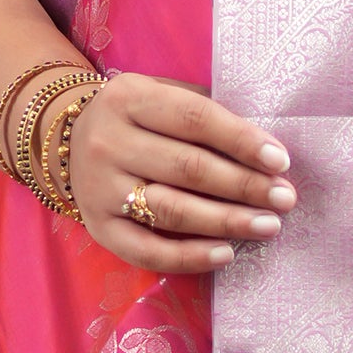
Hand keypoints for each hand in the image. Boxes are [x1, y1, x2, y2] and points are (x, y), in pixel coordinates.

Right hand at [67, 73, 293, 271]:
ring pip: (172, 211)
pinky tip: (226, 254)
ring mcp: (100, 189)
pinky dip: (190, 257)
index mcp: (129, 98)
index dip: (241, 141)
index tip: (280, 161)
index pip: (195, 119)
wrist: (67, 142)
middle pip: (188, 168)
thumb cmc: (137, 118)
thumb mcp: (161, 95)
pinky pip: (147, 251)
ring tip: (268, 226)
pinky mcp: (98, 228)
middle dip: (244, 186)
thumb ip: (204, 113)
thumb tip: (266, 151)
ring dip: (227, 221)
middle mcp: (108, 142)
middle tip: (284, 198)